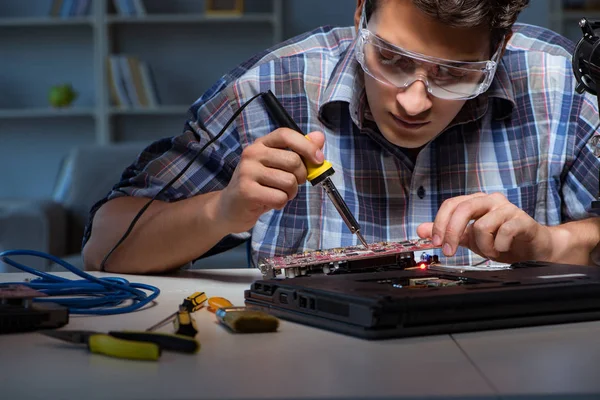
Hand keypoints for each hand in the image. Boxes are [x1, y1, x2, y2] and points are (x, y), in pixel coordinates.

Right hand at [217, 128, 324, 233]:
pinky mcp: (246, 191)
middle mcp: (252, 153)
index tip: (318, 160)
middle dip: (301, 177)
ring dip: (290, 193)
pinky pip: (279, 198)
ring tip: (278, 194)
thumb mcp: (277, 165)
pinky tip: (269, 202)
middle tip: (292, 184)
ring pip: (289, 181)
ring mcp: (247, 172)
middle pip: (293, 161)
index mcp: (261, 143)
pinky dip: (281, 203)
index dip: (306, 146)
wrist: (230, 207)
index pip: (286, 134)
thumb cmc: (259, 185)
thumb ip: (299, 151)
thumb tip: (319, 137)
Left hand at [416, 192, 552, 262]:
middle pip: (463, 208)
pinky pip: (504, 232)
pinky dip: (499, 247)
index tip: (436, 243)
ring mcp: (507, 208)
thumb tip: (420, 229)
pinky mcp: (523, 220)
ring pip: (482, 226)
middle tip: (449, 252)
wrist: (532, 248)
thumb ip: (447, 232)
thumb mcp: (468, 238)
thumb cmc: (501, 239)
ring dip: (482, 246)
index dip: (440, 224)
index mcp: (476, 201)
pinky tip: (503, 249)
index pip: (451, 204)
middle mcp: (490, 200)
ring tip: (490, 251)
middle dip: (452, 232)